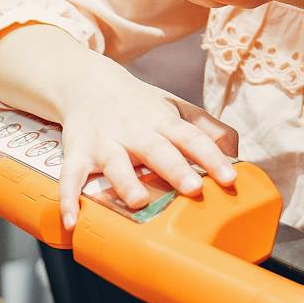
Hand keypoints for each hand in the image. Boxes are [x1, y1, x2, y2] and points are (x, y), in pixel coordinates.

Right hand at [55, 65, 236, 230]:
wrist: (86, 82)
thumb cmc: (139, 104)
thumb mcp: (175, 108)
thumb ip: (206, 128)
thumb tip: (235, 150)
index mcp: (163, 122)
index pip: (192, 137)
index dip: (212, 157)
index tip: (229, 178)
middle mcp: (135, 131)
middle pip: (156, 149)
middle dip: (174, 169)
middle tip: (192, 188)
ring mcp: (104, 142)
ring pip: (114, 163)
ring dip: (125, 182)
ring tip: (136, 202)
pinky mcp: (77, 152)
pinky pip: (71, 176)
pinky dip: (68, 197)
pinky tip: (72, 220)